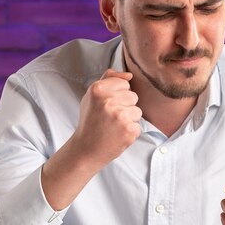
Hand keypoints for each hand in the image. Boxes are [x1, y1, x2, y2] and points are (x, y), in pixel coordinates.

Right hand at [41, 69, 141, 211]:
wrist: (86, 148)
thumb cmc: (90, 120)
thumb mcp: (92, 96)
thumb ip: (108, 80)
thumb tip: (129, 75)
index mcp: (97, 89)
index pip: (124, 84)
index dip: (117, 95)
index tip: (105, 106)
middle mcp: (108, 100)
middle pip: (133, 96)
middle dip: (124, 107)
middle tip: (109, 118)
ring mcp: (119, 116)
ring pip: (137, 111)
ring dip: (129, 119)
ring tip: (113, 126)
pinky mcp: (128, 130)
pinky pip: (138, 126)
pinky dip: (130, 132)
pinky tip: (117, 135)